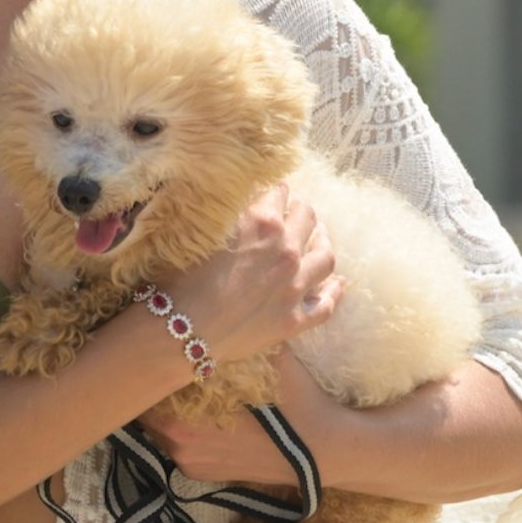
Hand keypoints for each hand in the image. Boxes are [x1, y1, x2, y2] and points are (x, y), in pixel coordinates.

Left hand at [138, 354, 333, 485]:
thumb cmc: (293, 399)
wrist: (323, 448)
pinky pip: (178, 448)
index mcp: (180, 416)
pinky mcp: (202, 476)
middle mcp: (176, 444)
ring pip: (160, 429)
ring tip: (184, 390)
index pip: (147, 386)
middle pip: (148, 408)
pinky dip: (183, 431)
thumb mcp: (263, 358)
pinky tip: (202, 416)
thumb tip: (208, 310)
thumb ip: (230, 339)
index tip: (160, 348)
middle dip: (158, 388)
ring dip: (168, 410)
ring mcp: (187, 462)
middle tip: (169, 366)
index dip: (152, 365)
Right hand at [158, 184, 339, 364]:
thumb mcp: (205, 234)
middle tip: (298, 211)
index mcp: (262, 224)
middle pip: (307, 219)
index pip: (278, 195)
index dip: (277, 192)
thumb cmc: (184, 280)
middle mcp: (286, 251)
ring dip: (323, 243)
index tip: (277, 192)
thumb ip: (231, 217)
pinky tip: (337, 284)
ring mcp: (295, 286)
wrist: (185, 330)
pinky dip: (333, 292)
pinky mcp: (295, 318)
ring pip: (325, 257)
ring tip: (319, 239)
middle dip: (302, 210)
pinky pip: (326, 303)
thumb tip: (245, 206)